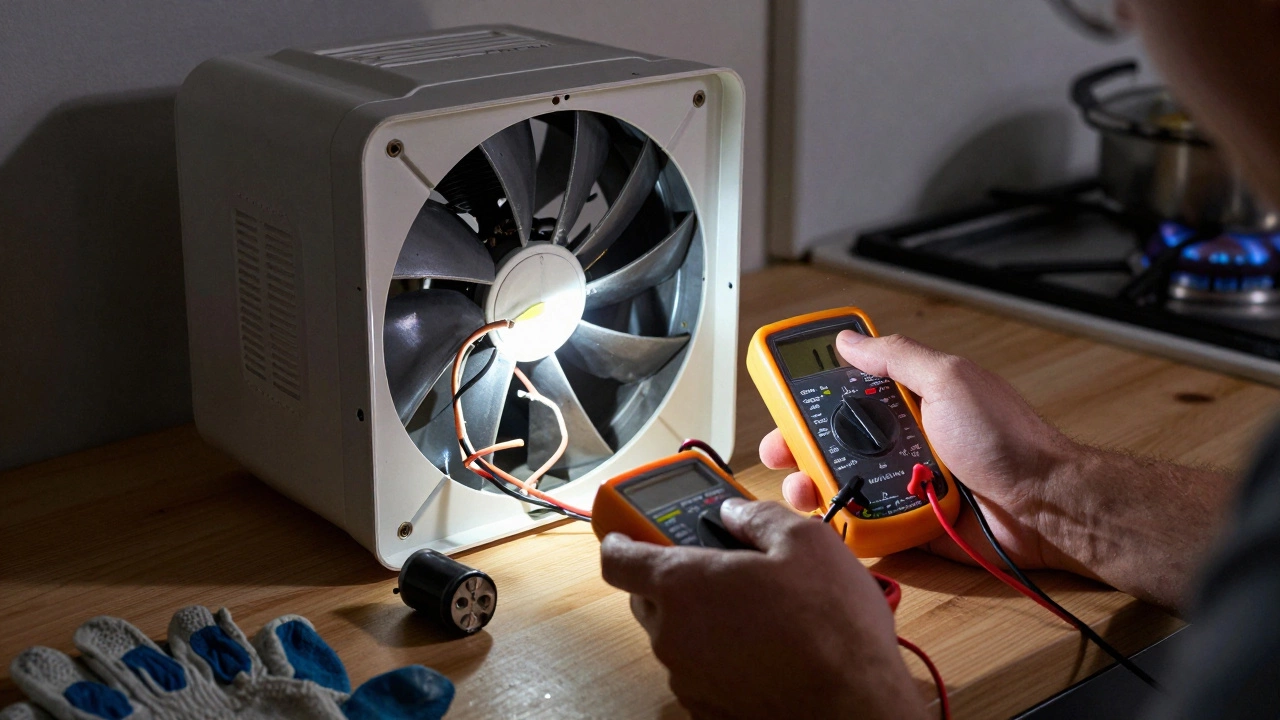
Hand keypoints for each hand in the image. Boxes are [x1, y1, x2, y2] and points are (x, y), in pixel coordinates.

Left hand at [599, 499, 927, 719]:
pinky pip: (700, 669)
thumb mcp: (805, 541)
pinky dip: (719, 655)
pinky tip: (764, 646)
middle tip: (717, 564)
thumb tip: (736, 513)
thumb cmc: (829, 628)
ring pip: (676, 635)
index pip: (617, 557)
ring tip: (755, 609)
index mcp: (681, 584)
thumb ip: (757, 516)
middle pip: (647, 596)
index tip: (629, 530)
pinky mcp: (709, 707)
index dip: (621, 537)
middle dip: (674, 576)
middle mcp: (673, 634)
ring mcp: (688, 676)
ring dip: (701, 619)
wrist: (854, 705)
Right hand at [761, 330, 1079, 570]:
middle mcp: (902, 439)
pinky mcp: (909, 523)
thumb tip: (850, 340)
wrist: (1048, 507)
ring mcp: (903, 482)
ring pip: (841, 484)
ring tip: (805, 491)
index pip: (844, 389)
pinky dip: (846, 523)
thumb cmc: (1010, 440)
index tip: (779, 395)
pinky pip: (866, 524)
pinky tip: (833, 519)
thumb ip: (897, 358)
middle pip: (831, 441)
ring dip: (815, 487)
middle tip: (778, 452)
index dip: (808, 392)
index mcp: (909, 400)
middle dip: (797, 446)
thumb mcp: (950, 380)